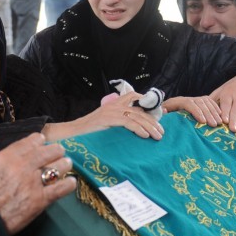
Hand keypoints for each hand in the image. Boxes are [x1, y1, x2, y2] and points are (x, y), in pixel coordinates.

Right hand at [0, 122, 74, 235]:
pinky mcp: (40, 200)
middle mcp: (24, 167)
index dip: (39, 140)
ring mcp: (33, 183)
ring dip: (64, 164)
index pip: (30, 142)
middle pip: (48, 152)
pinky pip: (60, 189)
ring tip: (67, 164)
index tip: (42, 141)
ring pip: (57, 168)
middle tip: (59, 151)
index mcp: (9, 156)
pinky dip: (68, 184)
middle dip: (56, 150)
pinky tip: (71, 182)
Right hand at [45, 91, 163, 140]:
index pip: (137, 99)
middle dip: (154, 121)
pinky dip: (139, 129)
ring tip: (158, 136)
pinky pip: (128, 122)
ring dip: (150, 127)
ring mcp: (112, 111)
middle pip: (140, 110)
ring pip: (137, 117)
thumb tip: (138, 129)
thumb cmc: (90, 131)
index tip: (161, 116)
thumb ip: (120, 121)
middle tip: (162, 132)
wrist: (74, 132)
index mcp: (115, 103)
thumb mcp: (108, 123)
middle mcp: (115, 104)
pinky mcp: (109, 118)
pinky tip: (145, 136)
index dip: (151, 106)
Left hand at [163, 95, 223, 126]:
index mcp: (176, 102)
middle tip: (214, 124)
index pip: (189, 104)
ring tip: (219, 122)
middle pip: (200, 103)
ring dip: (214, 112)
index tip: (203, 121)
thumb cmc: (161, 115)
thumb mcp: (159, 115)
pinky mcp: (197, 101)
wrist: (162, 111)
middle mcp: (185, 98)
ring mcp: (192, 99)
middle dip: (208, 114)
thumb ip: (163, 113)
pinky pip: (209, 101)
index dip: (197, 112)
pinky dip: (215, 108)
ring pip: (206, 102)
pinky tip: (220, 115)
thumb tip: (165, 111)